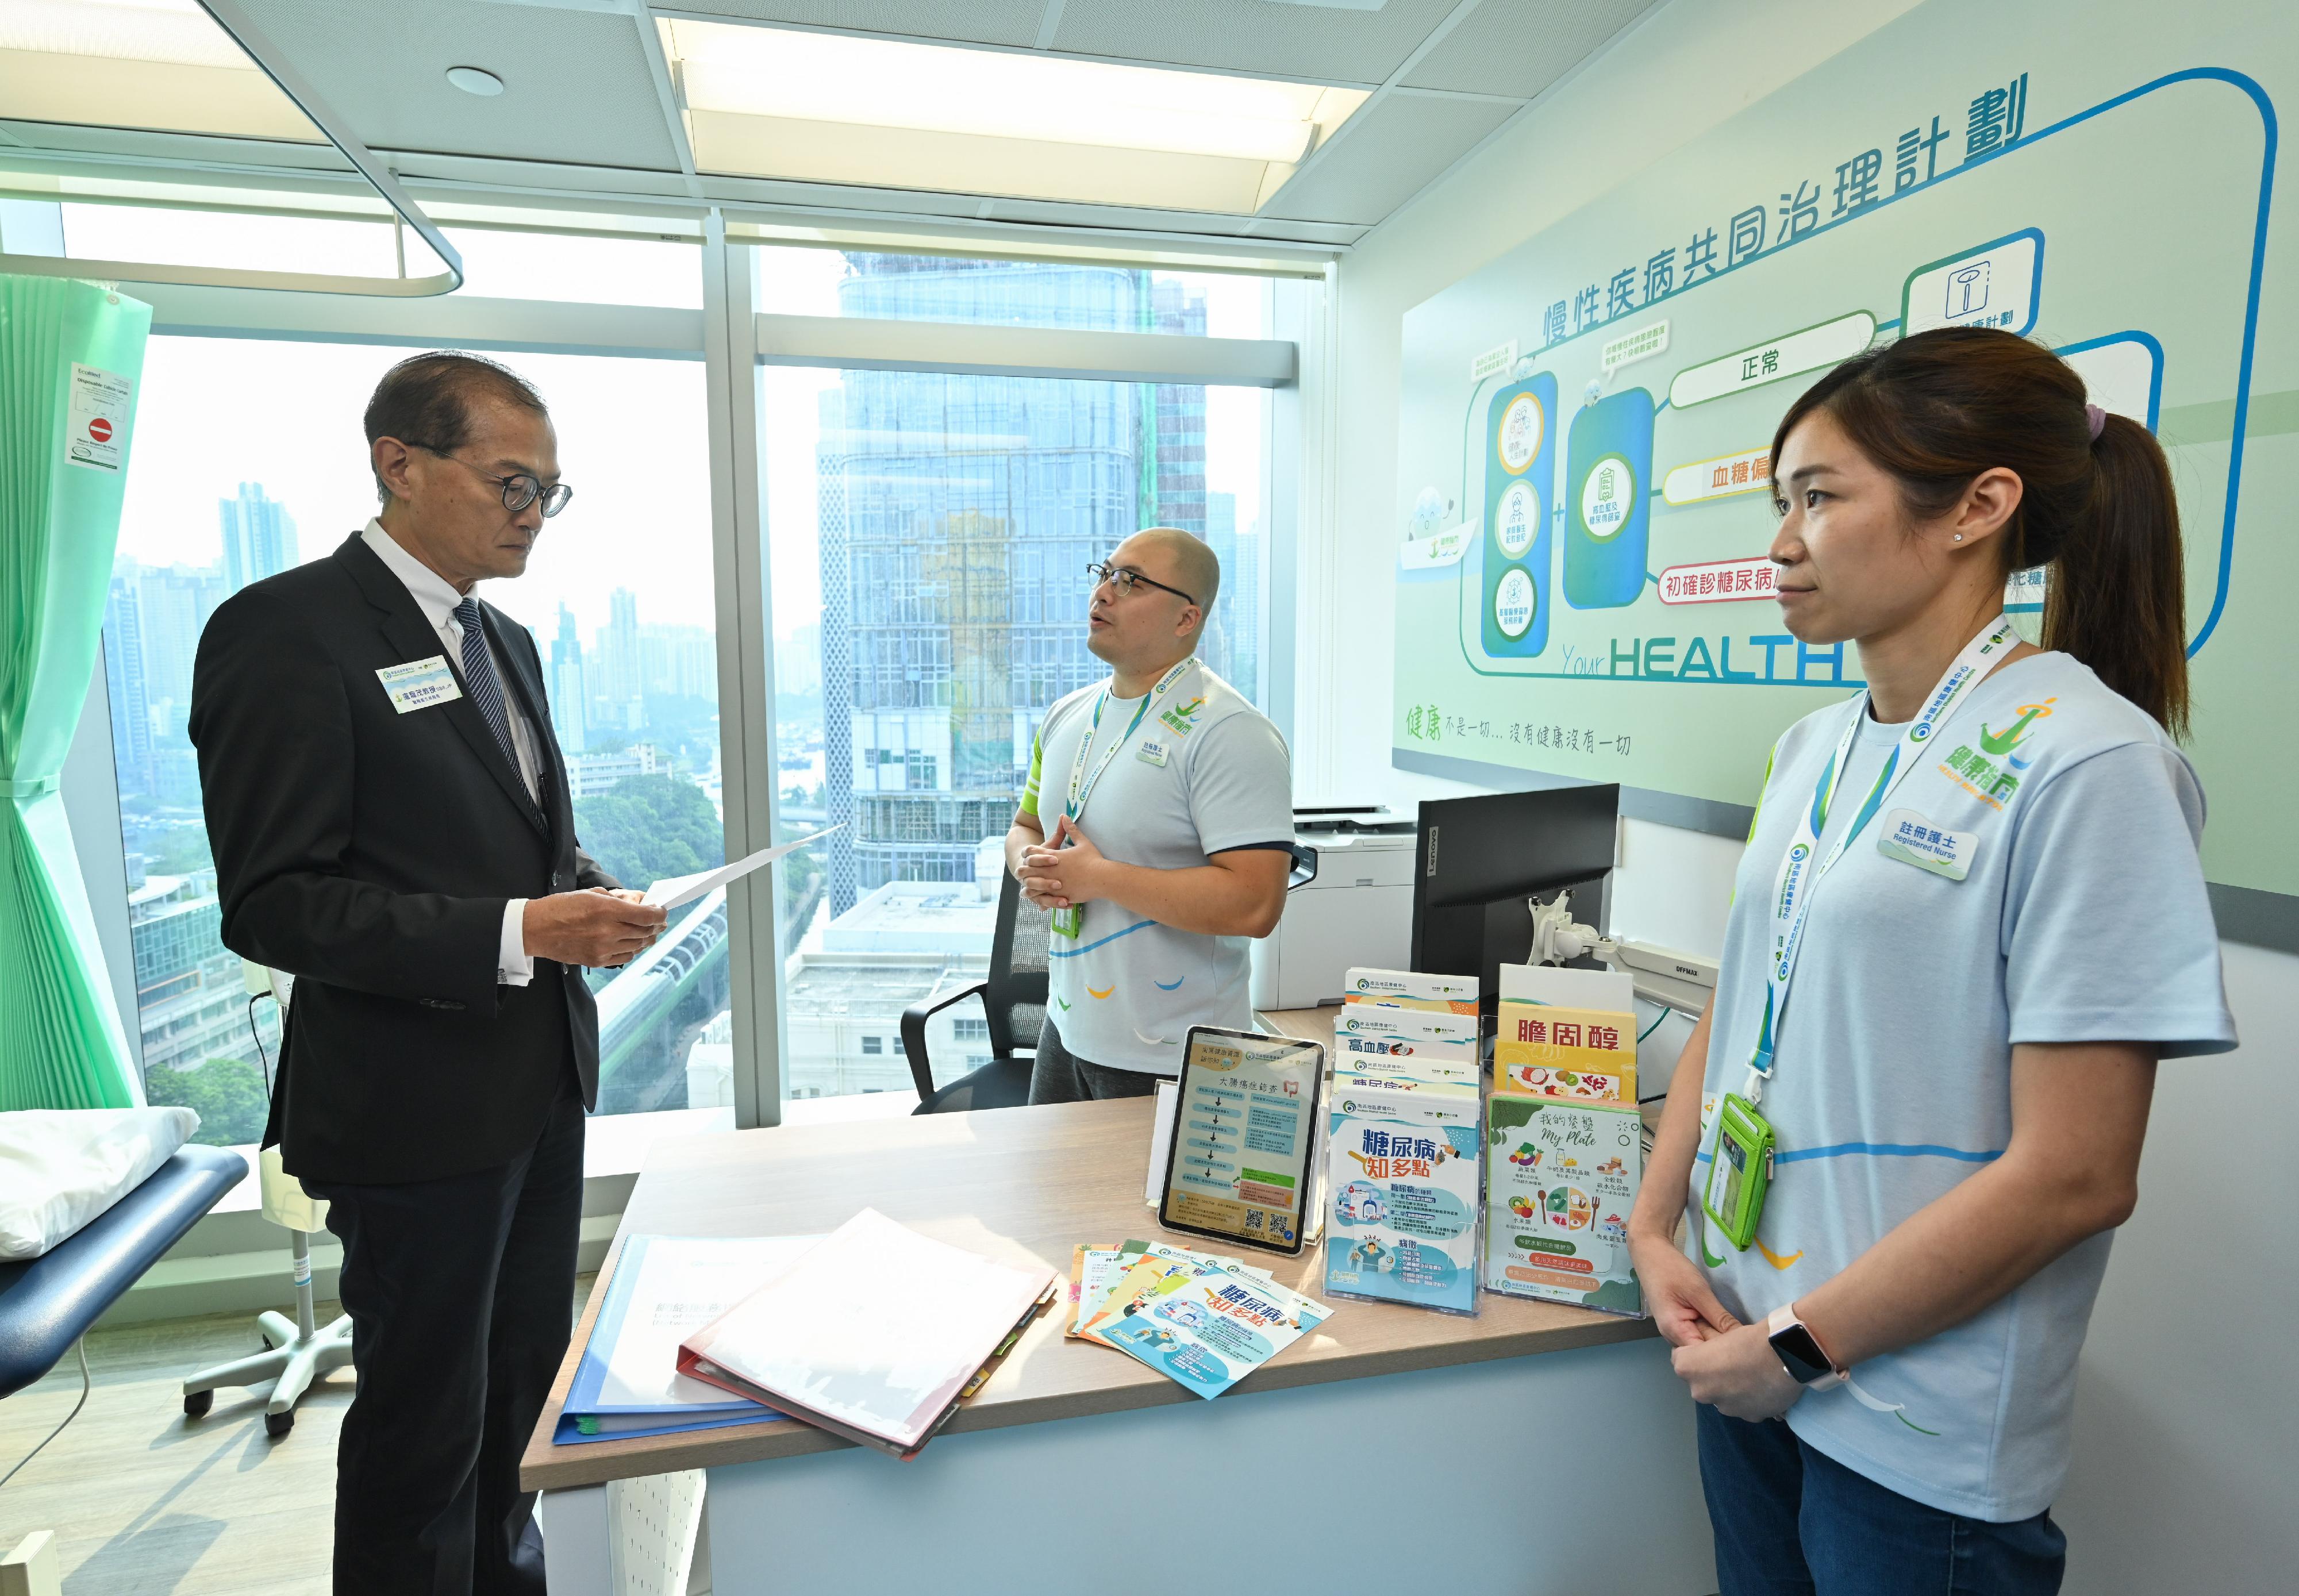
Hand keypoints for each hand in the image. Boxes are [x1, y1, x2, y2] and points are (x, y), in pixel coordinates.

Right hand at [522, 890, 666, 968]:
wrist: (535, 929)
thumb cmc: (561, 907)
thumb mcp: (590, 893)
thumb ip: (616, 899)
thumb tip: (637, 902)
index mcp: (606, 910)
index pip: (646, 916)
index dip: (659, 913)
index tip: (662, 910)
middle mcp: (607, 931)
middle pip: (645, 932)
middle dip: (656, 926)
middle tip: (660, 922)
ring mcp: (602, 949)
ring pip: (637, 946)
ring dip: (646, 939)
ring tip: (649, 932)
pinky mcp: (597, 961)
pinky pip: (624, 958)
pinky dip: (632, 950)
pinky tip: (633, 943)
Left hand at [1019, 816, 1107, 910]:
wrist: (1103, 878)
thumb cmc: (1093, 860)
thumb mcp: (1082, 842)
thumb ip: (1071, 830)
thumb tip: (1064, 816)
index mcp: (1053, 856)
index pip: (1032, 852)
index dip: (1029, 853)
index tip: (1030, 854)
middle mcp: (1050, 870)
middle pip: (1028, 869)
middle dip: (1026, 868)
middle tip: (1025, 869)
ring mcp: (1053, 884)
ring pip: (1033, 886)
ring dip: (1031, 884)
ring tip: (1030, 885)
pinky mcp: (1059, 896)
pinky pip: (1044, 898)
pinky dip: (1040, 898)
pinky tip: (1041, 897)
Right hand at [1629, 1228, 1740, 1347]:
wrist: (1650, 1252)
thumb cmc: (1671, 1269)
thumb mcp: (1699, 1291)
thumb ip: (1719, 1317)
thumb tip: (1742, 1338)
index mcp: (1674, 1330)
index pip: (1703, 1355)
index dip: (1724, 1353)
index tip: (1747, 1348)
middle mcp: (1673, 1336)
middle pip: (1702, 1351)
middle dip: (1724, 1348)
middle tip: (1749, 1341)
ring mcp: (1676, 1330)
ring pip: (1702, 1342)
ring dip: (1719, 1339)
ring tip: (1742, 1337)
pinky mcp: (1681, 1322)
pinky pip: (1699, 1333)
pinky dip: (1713, 1331)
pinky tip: (1727, 1327)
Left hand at [1671, 1320, 1803, 1421]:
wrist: (1785, 1356)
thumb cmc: (1750, 1339)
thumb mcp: (1720, 1333)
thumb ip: (1707, 1346)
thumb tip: (1708, 1348)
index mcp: (1688, 1368)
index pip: (1681, 1358)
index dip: (1697, 1352)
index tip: (1712, 1348)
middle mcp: (1700, 1392)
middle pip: (1701, 1381)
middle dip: (1713, 1374)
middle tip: (1734, 1361)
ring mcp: (1724, 1408)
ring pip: (1723, 1397)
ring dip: (1732, 1389)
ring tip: (1752, 1375)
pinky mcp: (1747, 1417)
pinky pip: (1744, 1407)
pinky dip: (1751, 1400)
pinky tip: (1763, 1386)